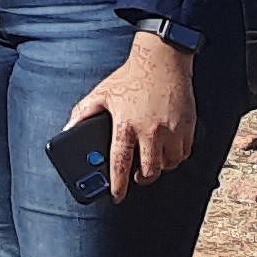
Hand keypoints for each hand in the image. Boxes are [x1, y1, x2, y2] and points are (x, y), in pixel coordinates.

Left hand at [71, 31, 199, 193]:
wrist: (162, 60)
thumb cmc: (130, 77)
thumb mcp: (101, 94)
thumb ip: (82, 113)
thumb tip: (68, 130)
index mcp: (126, 125)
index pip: (120, 164)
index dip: (118, 185)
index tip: (116, 196)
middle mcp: (151, 130)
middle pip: (149, 171)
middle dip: (142, 179)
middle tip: (136, 176)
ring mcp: (172, 130)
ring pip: (169, 164)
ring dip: (160, 167)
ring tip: (151, 160)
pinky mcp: (188, 126)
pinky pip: (184, 153)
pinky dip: (176, 156)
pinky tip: (166, 150)